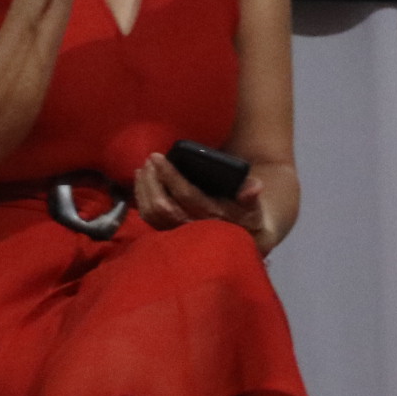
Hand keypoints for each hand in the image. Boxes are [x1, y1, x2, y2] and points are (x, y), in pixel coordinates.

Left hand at [134, 153, 274, 253]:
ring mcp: (177, 232)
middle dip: (152, 181)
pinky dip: (141, 198)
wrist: (241, 239)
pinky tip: (141, 181)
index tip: (157, 156)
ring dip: (144, 188)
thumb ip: (252, 196)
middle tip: (149, 160)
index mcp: (212, 216)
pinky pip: (148, 218)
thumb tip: (255, 187)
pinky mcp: (168, 233)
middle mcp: (191, 227)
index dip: (170, 176)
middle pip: (162, 205)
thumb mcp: (254, 206)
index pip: (186, 195)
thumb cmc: (246, 216)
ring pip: (151, 213)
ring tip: (143, 168)